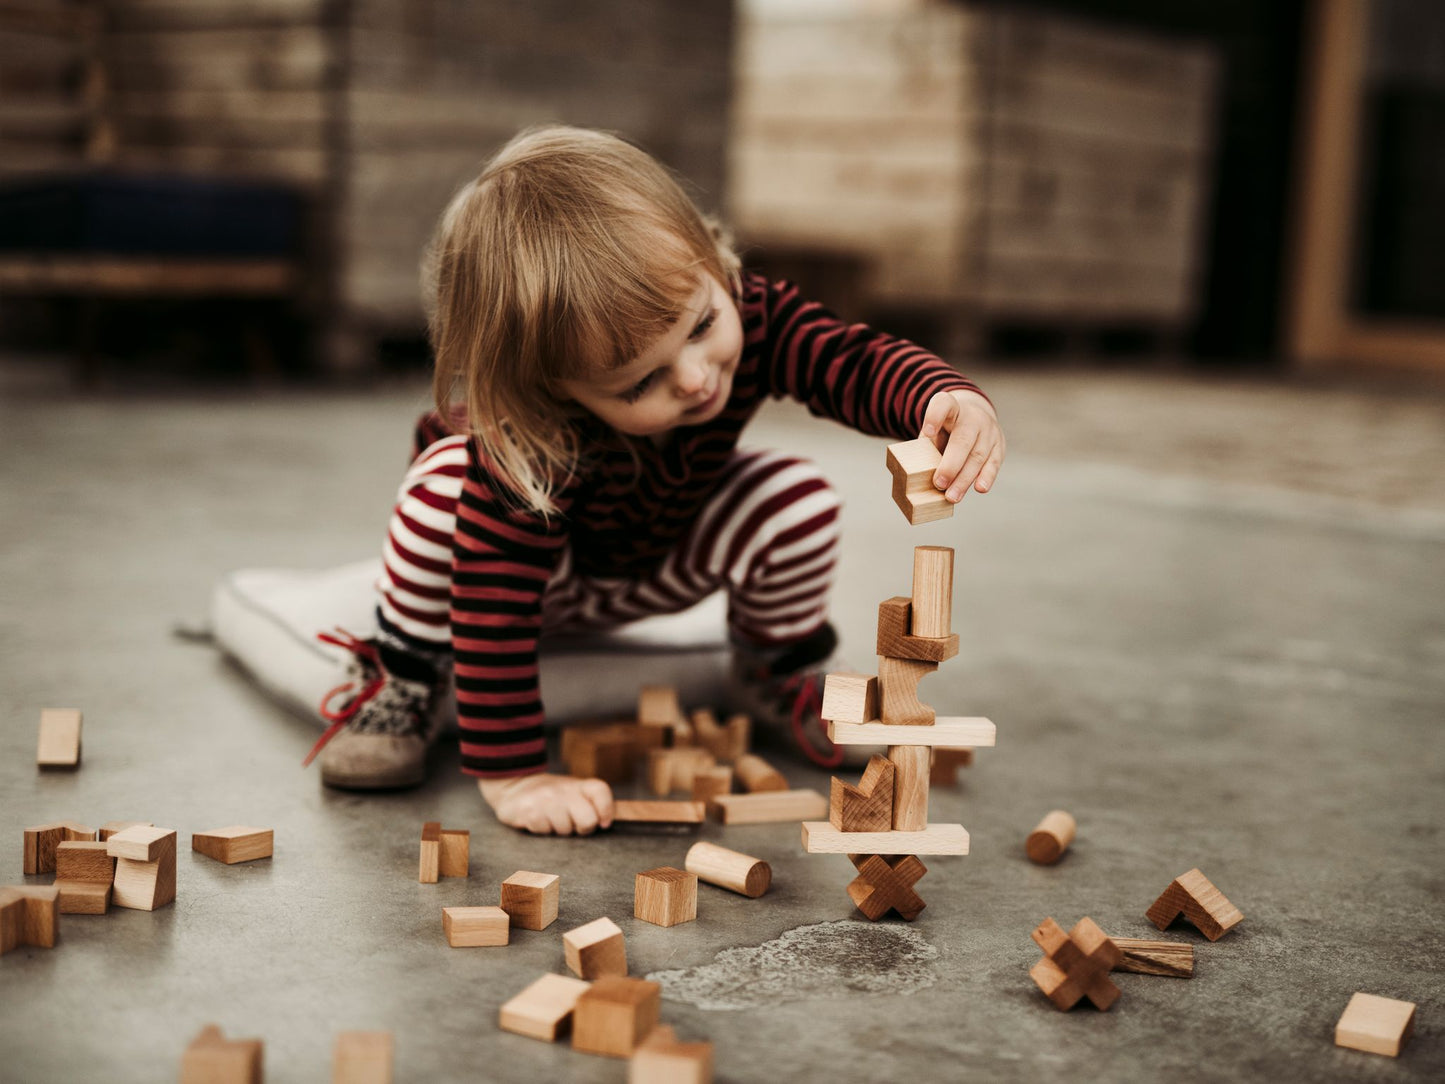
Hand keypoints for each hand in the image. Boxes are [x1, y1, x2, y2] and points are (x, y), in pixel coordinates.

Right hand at [478, 773, 613, 834]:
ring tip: (551, 819)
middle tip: (573, 825)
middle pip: (588, 819)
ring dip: (559, 830)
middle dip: (583, 829)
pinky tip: (538, 820)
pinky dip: (542, 830)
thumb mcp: (572, 793)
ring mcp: (546, 799)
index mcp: (577, 785)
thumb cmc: (551, 796)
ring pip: (565, 830)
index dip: (607, 810)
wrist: (514, 787)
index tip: (603, 823)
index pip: (600, 790)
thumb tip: (606, 823)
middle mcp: (563, 789)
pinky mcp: (529, 810)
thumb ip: (589, 803)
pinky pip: (545, 832)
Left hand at [920, 390, 1004, 500]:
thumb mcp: (935, 430)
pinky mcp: (999, 445)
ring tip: (952, 496)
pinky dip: (986, 477)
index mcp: (951, 407)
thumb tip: (917, 476)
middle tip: (939, 484)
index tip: (928, 432)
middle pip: (963, 439)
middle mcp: (972, 417)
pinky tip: (980, 488)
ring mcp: (989, 430)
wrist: (975, 417)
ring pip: (978, 456)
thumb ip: (927, 447)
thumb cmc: (947, 429)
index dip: (934, 417)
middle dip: (950, 465)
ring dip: (964, 479)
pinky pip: (993, 463)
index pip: (943, 405)